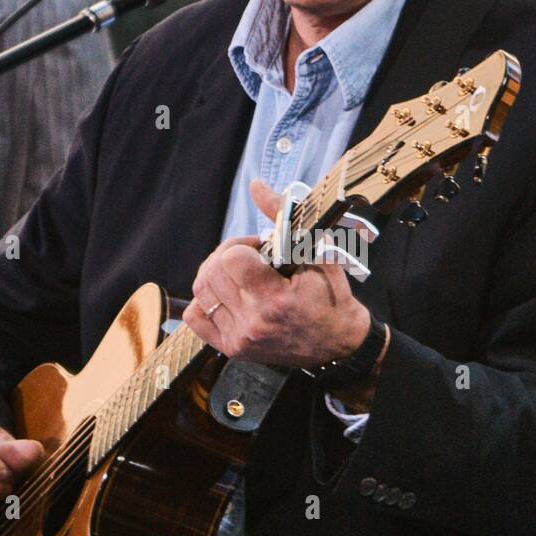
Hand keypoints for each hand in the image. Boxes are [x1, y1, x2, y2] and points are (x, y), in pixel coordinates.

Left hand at [182, 177, 370, 368]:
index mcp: (275, 300)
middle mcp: (253, 322)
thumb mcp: (316, 254)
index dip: (242, 244)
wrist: (338, 346)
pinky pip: (197, 318)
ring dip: (217, 274)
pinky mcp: (233, 349)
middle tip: (250, 257)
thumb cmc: (332, 299)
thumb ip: (282, 218)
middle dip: (228, 255)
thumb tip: (256, 186)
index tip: (261, 247)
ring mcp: (240, 339)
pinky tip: (226, 294)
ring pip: (201, 292)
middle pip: (212, 272)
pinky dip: (205, 300)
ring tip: (240, 274)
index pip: (232, 259)